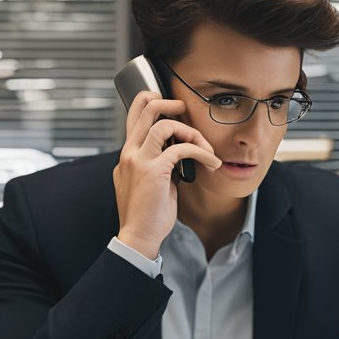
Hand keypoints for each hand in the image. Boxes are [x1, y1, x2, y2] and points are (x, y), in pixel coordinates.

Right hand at [113, 91, 221, 257]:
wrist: (139, 236)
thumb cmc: (147, 214)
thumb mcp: (150, 182)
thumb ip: (158, 164)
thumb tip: (178, 153)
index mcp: (127, 155)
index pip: (134, 116)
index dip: (152, 103)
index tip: (173, 109)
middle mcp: (129, 152)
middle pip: (144, 108)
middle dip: (169, 102)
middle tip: (184, 108)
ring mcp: (139, 160)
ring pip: (164, 124)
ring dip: (191, 131)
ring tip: (205, 145)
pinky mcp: (154, 170)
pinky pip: (181, 148)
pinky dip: (201, 152)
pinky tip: (211, 162)